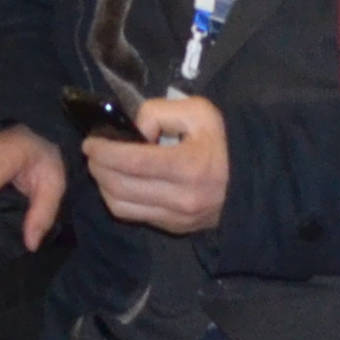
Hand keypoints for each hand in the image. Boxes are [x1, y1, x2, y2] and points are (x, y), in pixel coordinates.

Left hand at [84, 94, 229, 234]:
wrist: (248, 181)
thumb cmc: (220, 142)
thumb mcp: (197, 112)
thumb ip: (159, 113)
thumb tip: (133, 132)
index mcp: (189, 166)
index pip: (132, 162)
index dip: (104, 152)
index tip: (91, 142)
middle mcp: (180, 198)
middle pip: (120, 186)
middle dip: (98, 167)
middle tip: (93, 152)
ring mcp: (176, 218)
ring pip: (120, 206)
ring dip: (103, 185)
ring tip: (102, 166)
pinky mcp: (172, 228)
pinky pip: (132, 215)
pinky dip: (116, 198)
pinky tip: (117, 181)